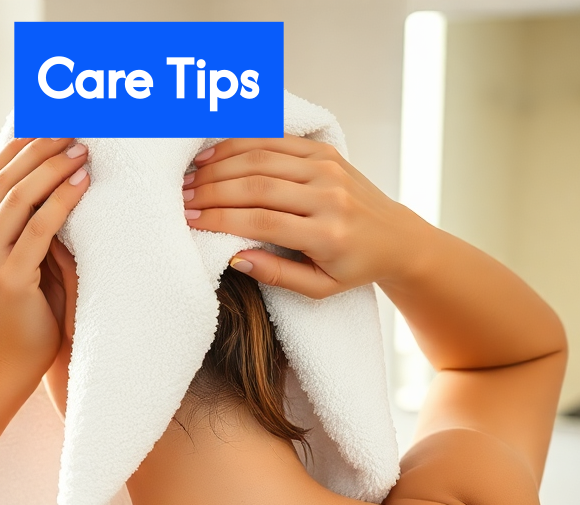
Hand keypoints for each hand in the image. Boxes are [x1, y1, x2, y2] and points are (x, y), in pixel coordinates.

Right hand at [0, 138, 88, 378]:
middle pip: (5, 177)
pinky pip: (38, 228)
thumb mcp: (24, 254)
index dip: (23, 143)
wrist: (11, 360)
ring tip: (83, 150)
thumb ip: (30, 221)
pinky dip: (62, 200)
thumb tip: (61, 173)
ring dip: (54, 167)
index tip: (53, 121)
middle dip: (41, 147)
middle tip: (75, 129)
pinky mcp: (8, 278)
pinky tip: (83, 183)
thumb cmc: (27, 306)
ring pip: (18, 197)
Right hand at [183, 136, 429, 297]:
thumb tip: (235, 259)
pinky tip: (214, 155)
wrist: (397, 238)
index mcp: (328, 234)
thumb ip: (277, 276)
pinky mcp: (325, 152)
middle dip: (213, 190)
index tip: (190, 221)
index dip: (221, 219)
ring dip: (220, 165)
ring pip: (263, 158)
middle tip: (181, 198)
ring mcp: (328, 168)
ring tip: (191, 177)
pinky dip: (241, 144)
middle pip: (257, 185)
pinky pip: (275, 141)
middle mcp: (329, 196)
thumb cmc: (353, 267)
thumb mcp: (319, 288)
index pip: (262, 221)